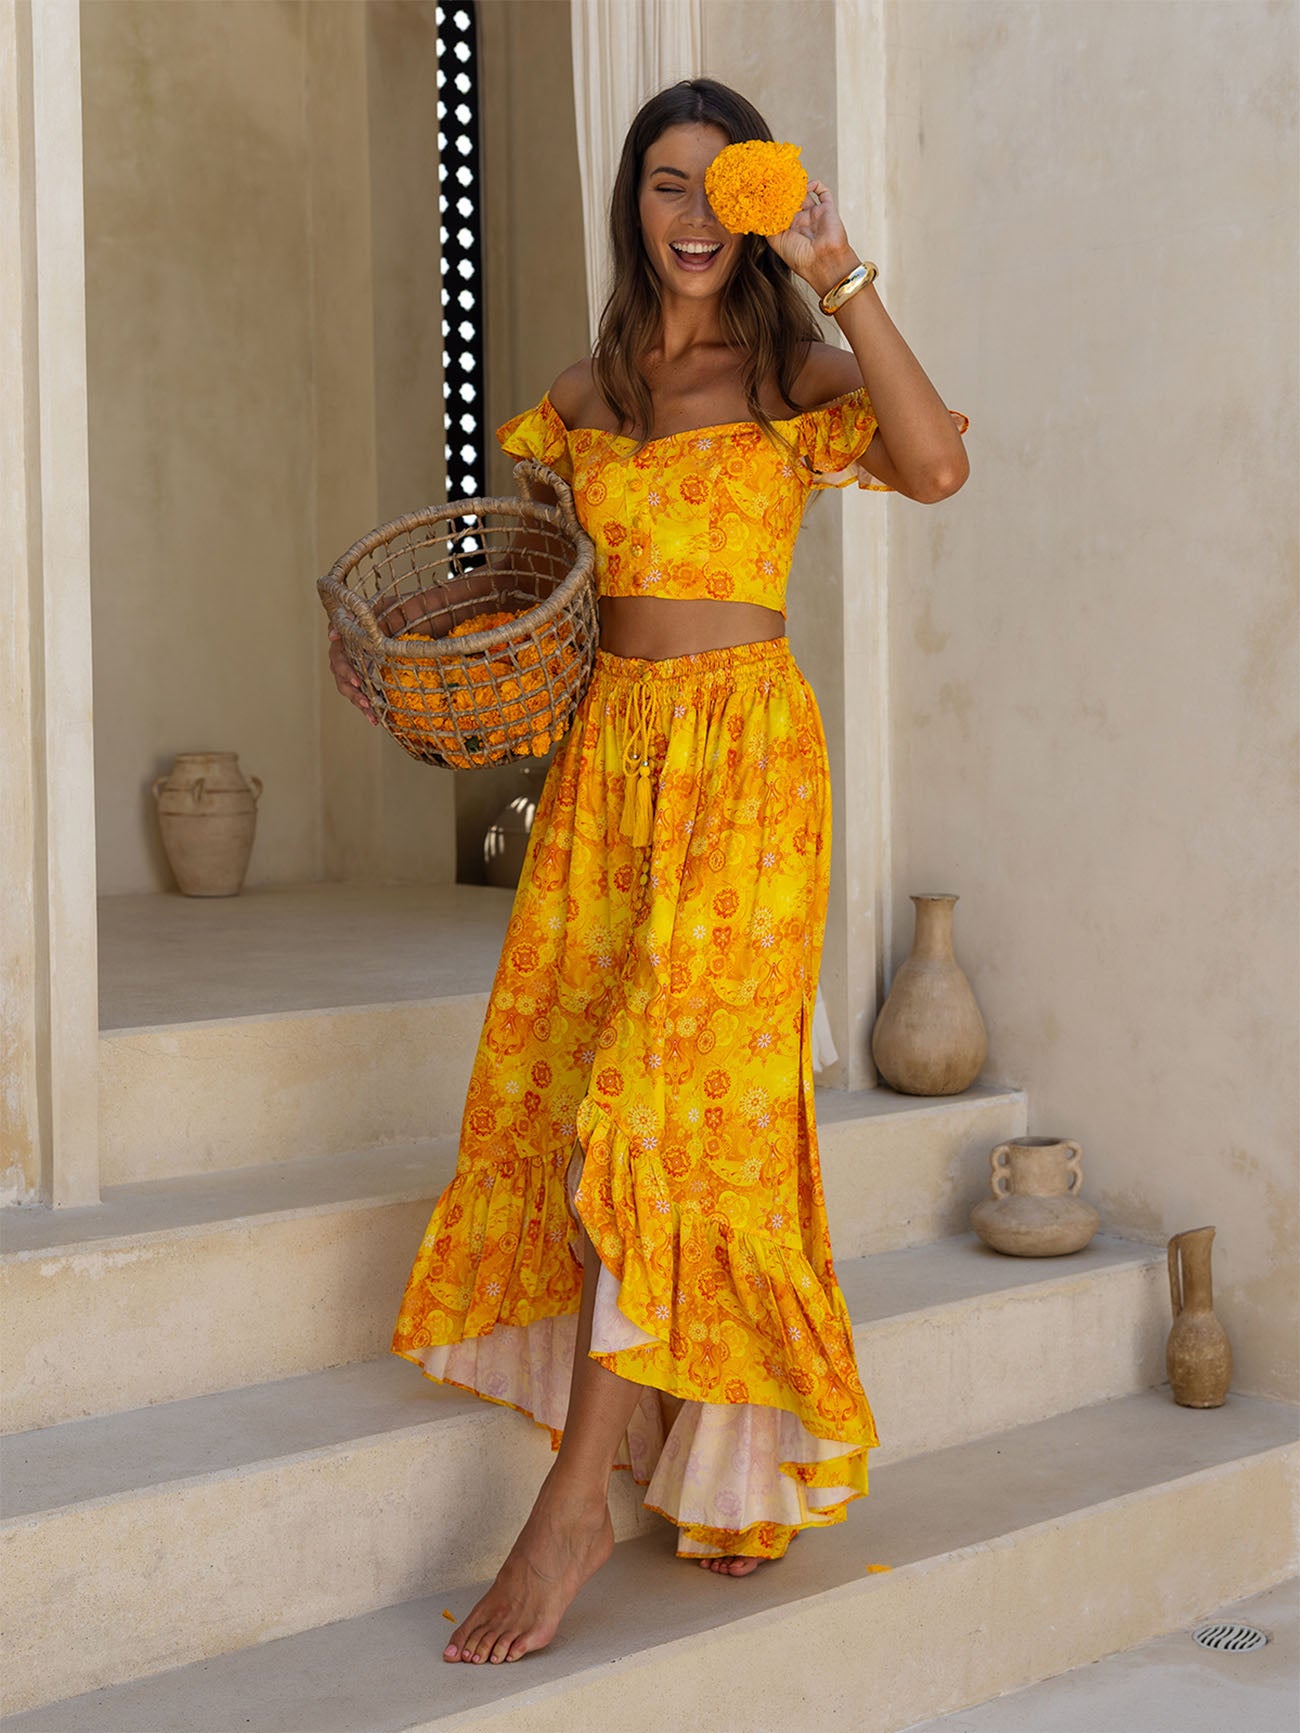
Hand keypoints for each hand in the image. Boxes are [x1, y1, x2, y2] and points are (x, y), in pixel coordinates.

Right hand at [327, 627, 378, 724]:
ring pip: (351, 694)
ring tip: (371, 713)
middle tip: (365, 702)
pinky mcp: (357, 686)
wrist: (366, 631)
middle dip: (355, 694)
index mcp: (339, 651)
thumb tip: (332, 634)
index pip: (339, 662)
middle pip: (343, 683)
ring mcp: (347, 678)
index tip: (357, 681)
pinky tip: (375, 721)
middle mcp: (340, 666)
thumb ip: (342, 622)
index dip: (347, 673)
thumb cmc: (361, 623)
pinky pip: (360, 699)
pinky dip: (367, 711)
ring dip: (360, 704)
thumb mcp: (353, 618)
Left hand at [764, 178, 862, 299]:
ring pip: (805, 194)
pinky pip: (823, 192)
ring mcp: (815, 214)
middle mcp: (802, 221)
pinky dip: (815, 184)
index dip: (773, 201)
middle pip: (791, 200)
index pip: (779, 211)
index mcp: (790, 230)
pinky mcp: (828, 209)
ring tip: (788, 177)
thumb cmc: (800, 258)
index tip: (764, 189)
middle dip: (783, 191)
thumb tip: (760, 211)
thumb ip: (768, 226)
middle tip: (774, 178)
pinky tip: (806, 185)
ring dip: (797, 186)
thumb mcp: (776, 242)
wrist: (823, 262)